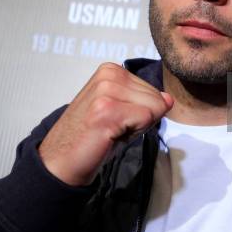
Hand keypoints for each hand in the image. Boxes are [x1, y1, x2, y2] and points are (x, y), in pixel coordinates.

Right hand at [38, 62, 173, 185]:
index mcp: (111, 70)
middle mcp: (108, 75)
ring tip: (111, 131)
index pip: (154, 90)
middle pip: (156, 98)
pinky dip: (132, 133)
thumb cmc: (92, 137)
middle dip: (141, 119)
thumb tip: (169, 99)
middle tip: (113, 128)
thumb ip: (147, 103)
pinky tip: (109, 136)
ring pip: (153, 108)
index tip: (117, 120)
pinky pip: (144, 118)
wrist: (62, 161)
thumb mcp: (123, 113)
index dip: (141, 112)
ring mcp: (105, 90)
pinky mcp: (106, 109)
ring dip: (136, 127)